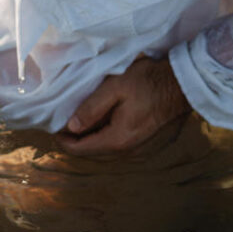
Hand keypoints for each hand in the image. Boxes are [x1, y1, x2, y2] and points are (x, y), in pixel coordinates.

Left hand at [55, 57, 189, 156]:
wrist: (180, 84)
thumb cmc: (147, 82)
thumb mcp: (115, 88)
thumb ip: (92, 108)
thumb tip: (71, 127)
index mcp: (116, 140)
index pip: (79, 148)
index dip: (62, 138)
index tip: (52, 123)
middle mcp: (124, 148)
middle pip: (89, 149)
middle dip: (73, 136)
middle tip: (61, 116)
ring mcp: (133, 144)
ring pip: (100, 144)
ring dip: (87, 132)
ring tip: (76, 113)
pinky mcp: (138, 136)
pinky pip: (111, 138)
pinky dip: (100, 129)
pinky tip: (97, 113)